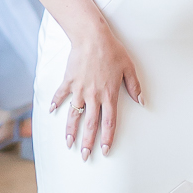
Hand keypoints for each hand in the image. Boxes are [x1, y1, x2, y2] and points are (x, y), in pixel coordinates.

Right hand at [50, 24, 142, 158]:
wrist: (92, 37)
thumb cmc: (112, 50)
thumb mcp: (129, 67)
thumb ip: (135, 86)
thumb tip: (142, 101)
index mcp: (109, 95)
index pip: (109, 122)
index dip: (107, 138)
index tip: (104, 151)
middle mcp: (93, 96)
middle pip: (90, 124)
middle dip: (87, 142)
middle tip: (84, 156)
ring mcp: (79, 89)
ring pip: (74, 114)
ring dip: (70, 130)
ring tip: (68, 143)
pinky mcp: (69, 80)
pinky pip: (61, 95)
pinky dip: (55, 103)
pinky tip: (50, 111)